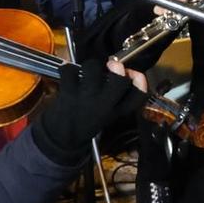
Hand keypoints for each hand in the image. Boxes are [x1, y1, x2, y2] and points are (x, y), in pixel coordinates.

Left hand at [31, 57, 146, 161]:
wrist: (63, 137)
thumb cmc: (89, 121)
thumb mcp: (109, 114)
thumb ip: (120, 95)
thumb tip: (122, 67)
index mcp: (116, 111)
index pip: (138, 96)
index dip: (139, 81)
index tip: (133, 73)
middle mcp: (104, 105)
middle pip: (119, 80)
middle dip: (116, 67)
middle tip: (111, 65)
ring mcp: (85, 98)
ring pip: (92, 68)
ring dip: (90, 66)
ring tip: (87, 73)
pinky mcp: (68, 93)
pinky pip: (70, 70)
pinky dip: (68, 70)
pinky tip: (70, 77)